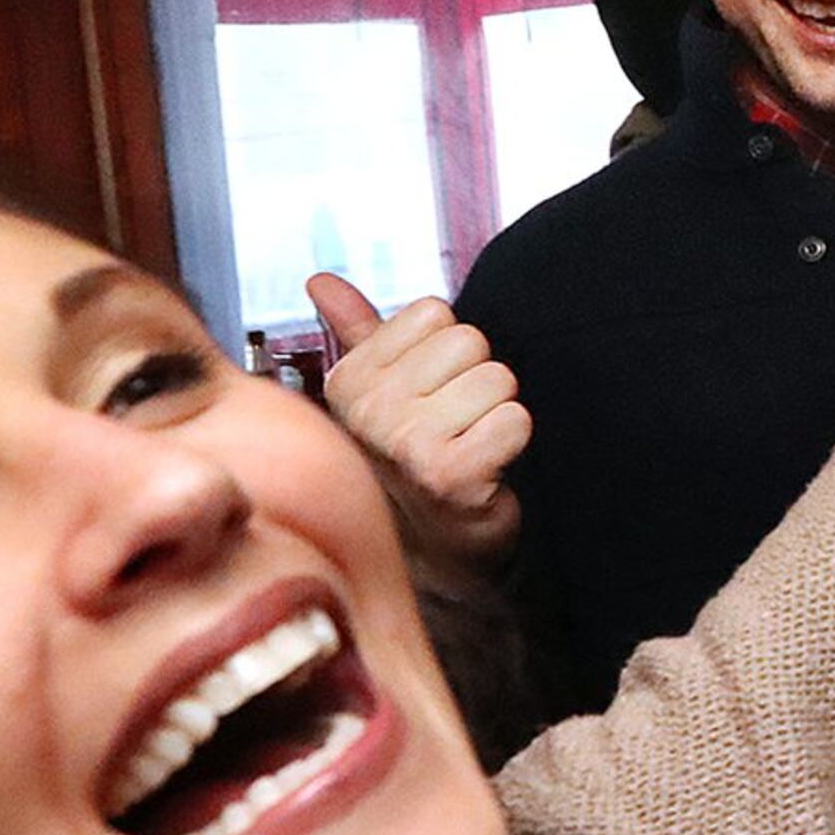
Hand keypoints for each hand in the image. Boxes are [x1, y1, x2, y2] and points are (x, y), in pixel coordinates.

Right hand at [304, 276, 527, 555]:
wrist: (433, 554)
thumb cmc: (409, 466)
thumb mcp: (375, 393)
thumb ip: (354, 330)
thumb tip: (319, 280)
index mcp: (349, 380)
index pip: (434, 314)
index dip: (445, 352)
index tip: (428, 396)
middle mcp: (368, 411)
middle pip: (470, 342)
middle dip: (475, 381)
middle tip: (454, 426)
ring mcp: (405, 445)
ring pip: (497, 379)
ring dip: (496, 413)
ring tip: (469, 447)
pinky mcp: (449, 477)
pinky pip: (514, 420)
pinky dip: (512, 442)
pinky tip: (486, 469)